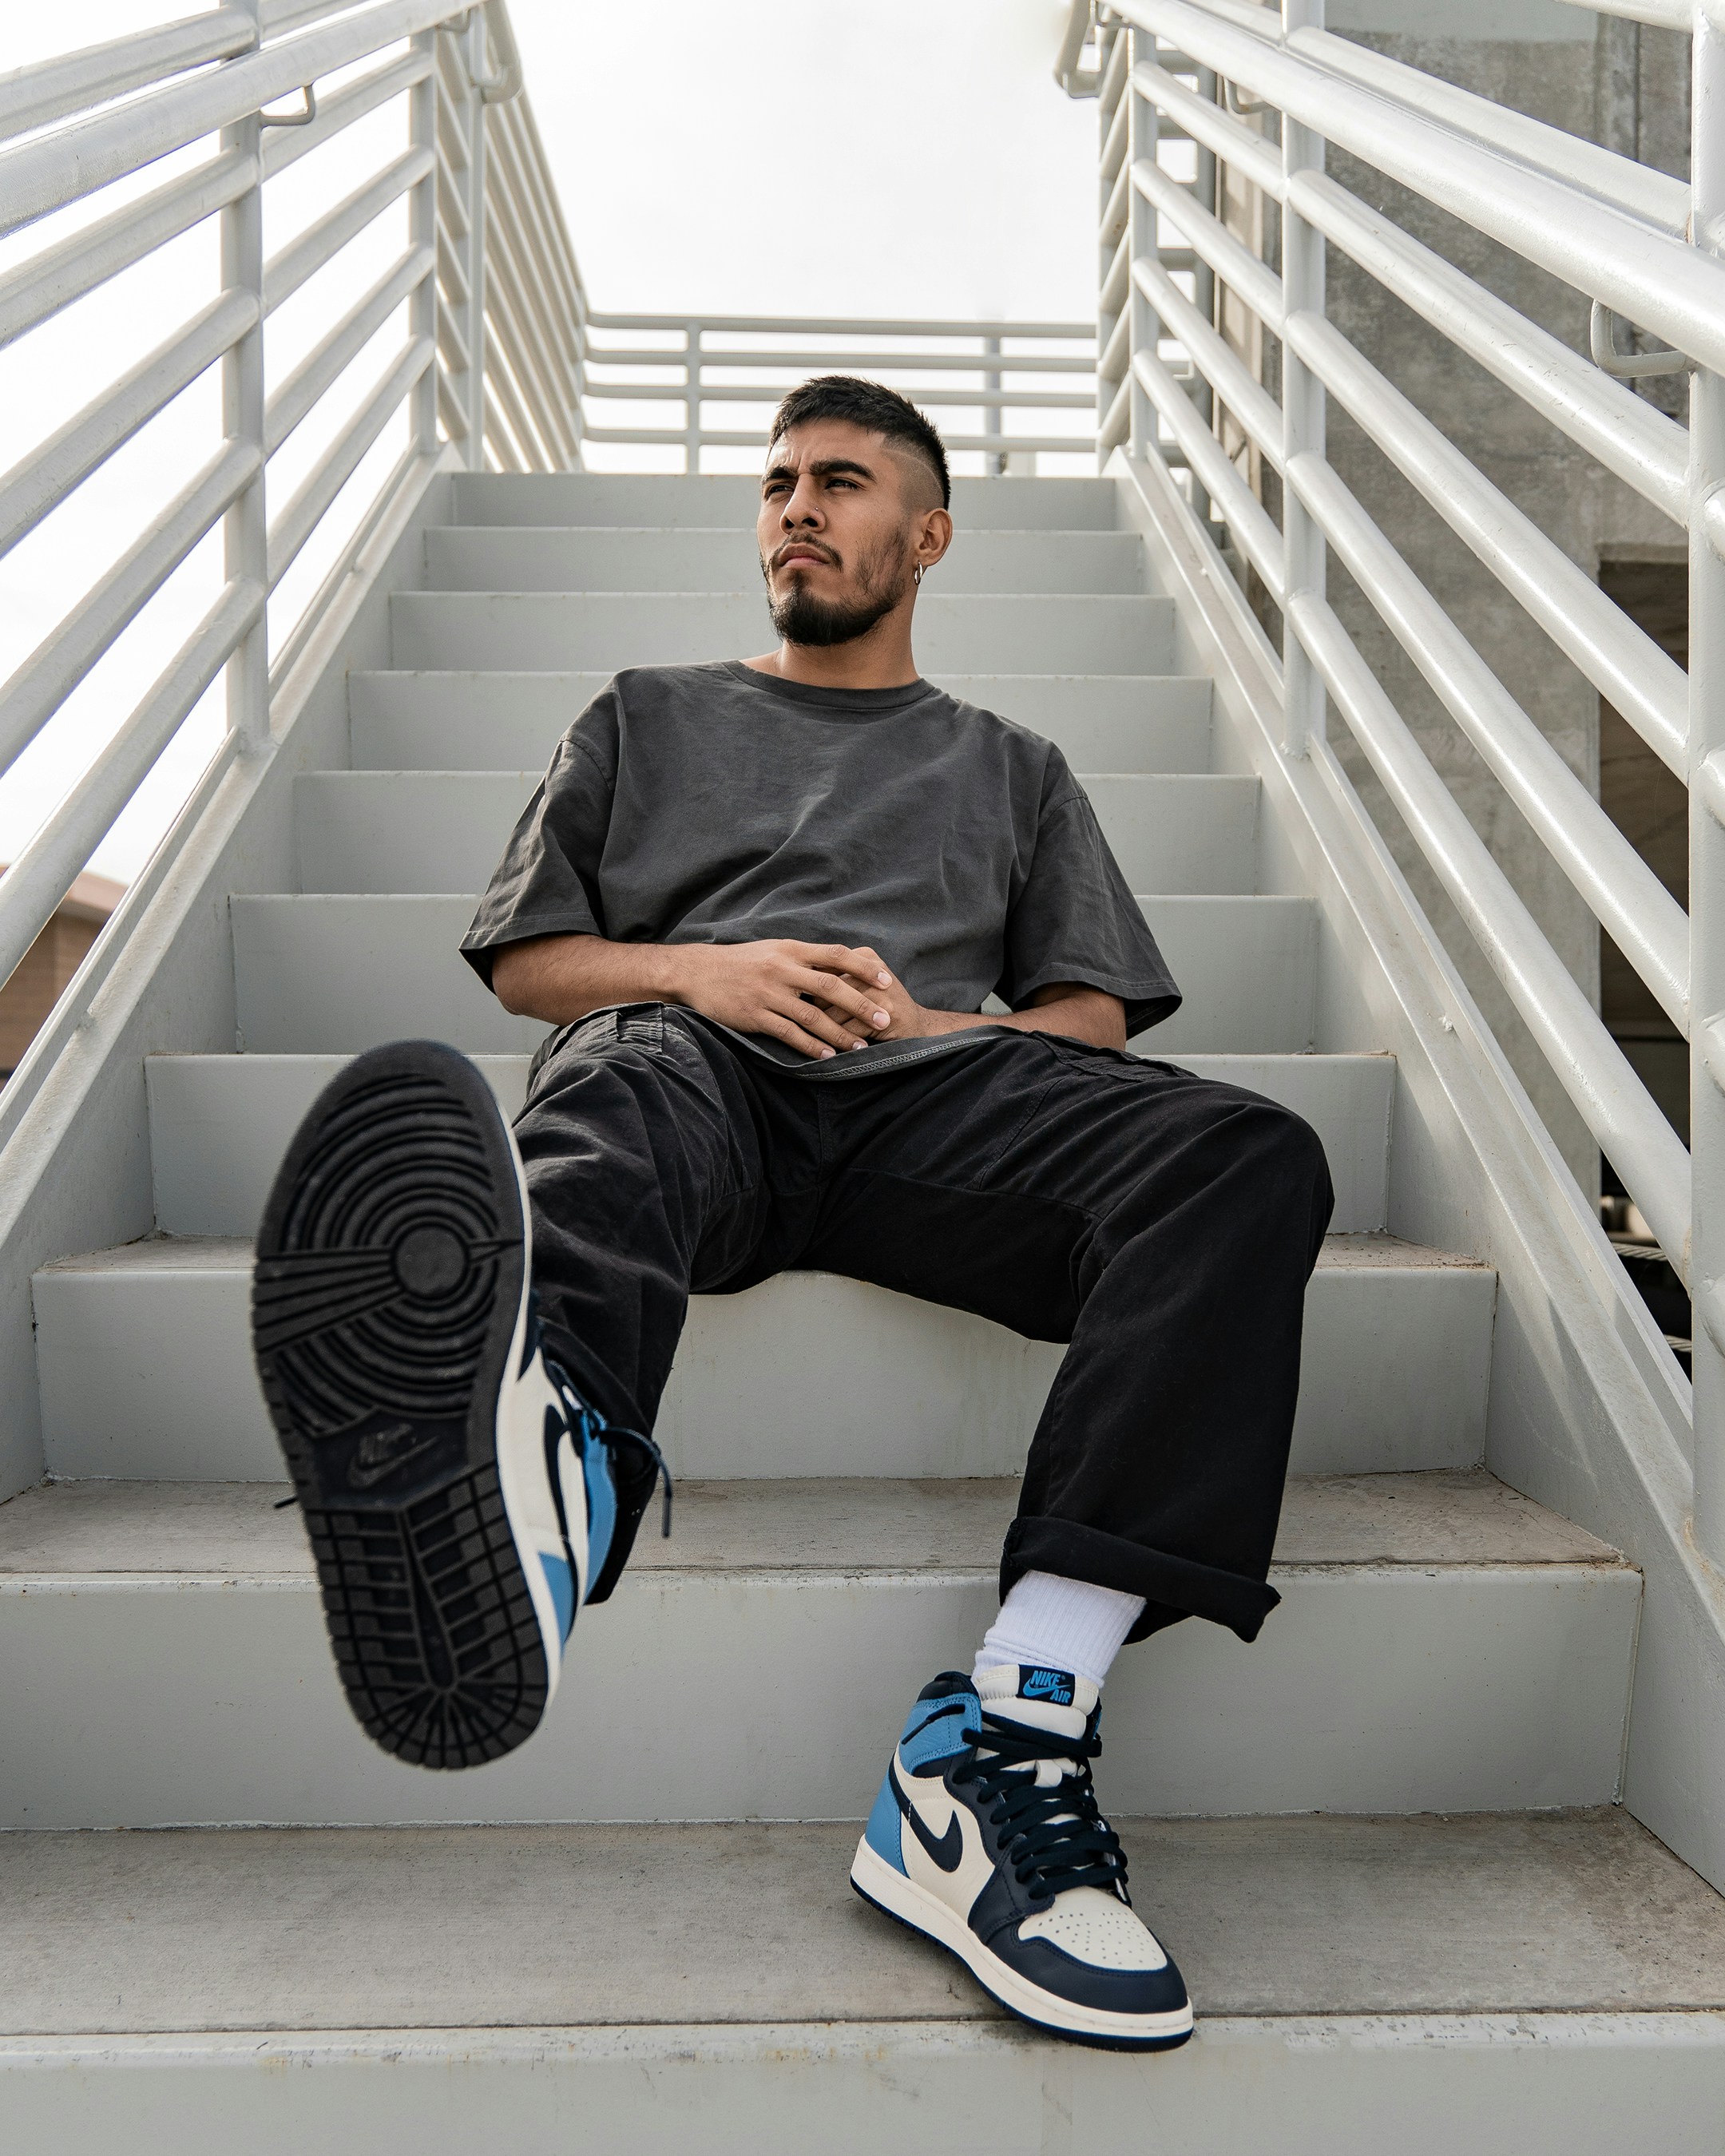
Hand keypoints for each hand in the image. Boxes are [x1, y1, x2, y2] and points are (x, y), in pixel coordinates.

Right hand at [664, 939, 896, 1060]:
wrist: (696, 972)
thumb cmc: (739, 962)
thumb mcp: (772, 950)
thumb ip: (802, 958)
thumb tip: (836, 966)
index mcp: (790, 950)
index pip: (836, 955)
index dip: (863, 968)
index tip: (886, 981)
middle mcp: (782, 969)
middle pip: (831, 986)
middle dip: (861, 1004)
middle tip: (884, 1019)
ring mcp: (767, 993)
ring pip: (812, 1015)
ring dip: (839, 1033)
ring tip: (859, 1047)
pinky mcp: (754, 1015)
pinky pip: (788, 1033)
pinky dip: (810, 1046)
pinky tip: (826, 1056)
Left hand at [810, 949, 955, 1044]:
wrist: (916, 1026)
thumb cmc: (878, 1006)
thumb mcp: (859, 982)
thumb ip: (833, 976)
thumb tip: (792, 981)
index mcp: (865, 955)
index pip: (822, 971)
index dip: (811, 991)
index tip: (803, 1003)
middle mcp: (873, 969)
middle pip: (825, 992)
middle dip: (816, 1013)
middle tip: (812, 1024)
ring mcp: (881, 991)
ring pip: (833, 1012)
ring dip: (827, 1030)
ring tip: (829, 1036)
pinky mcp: (886, 1014)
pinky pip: (847, 1030)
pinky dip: (841, 1041)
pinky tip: (843, 1045)